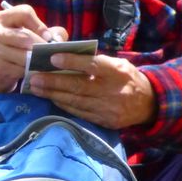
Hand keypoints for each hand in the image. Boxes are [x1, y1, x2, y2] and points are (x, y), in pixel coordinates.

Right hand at [0, 3, 67, 93]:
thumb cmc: (13, 51)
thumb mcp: (27, 37)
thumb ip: (47, 32)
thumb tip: (60, 38)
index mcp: (2, 18)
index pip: (24, 12)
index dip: (40, 25)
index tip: (48, 37)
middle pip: (26, 36)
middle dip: (42, 46)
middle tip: (51, 54)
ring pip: (25, 54)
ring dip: (39, 60)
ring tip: (46, 63)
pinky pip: (21, 68)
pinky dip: (32, 71)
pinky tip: (36, 73)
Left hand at [27, 53, 156, 129]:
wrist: (147, 103)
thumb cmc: (127, 78)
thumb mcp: (118, 64)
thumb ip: (97, 62)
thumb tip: (68, 58)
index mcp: (117, 72)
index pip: (92, 66)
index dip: (72, 62)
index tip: (53, 58)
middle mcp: (112, 91)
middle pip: (79, 87)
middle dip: (54, 82)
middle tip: (34, 77)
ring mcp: (108, 109)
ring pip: (75, 102)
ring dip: (53, 95)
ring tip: (36, 88)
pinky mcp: (104, 122)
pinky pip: (79, 113)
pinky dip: (63, 106)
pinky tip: (52, 99)